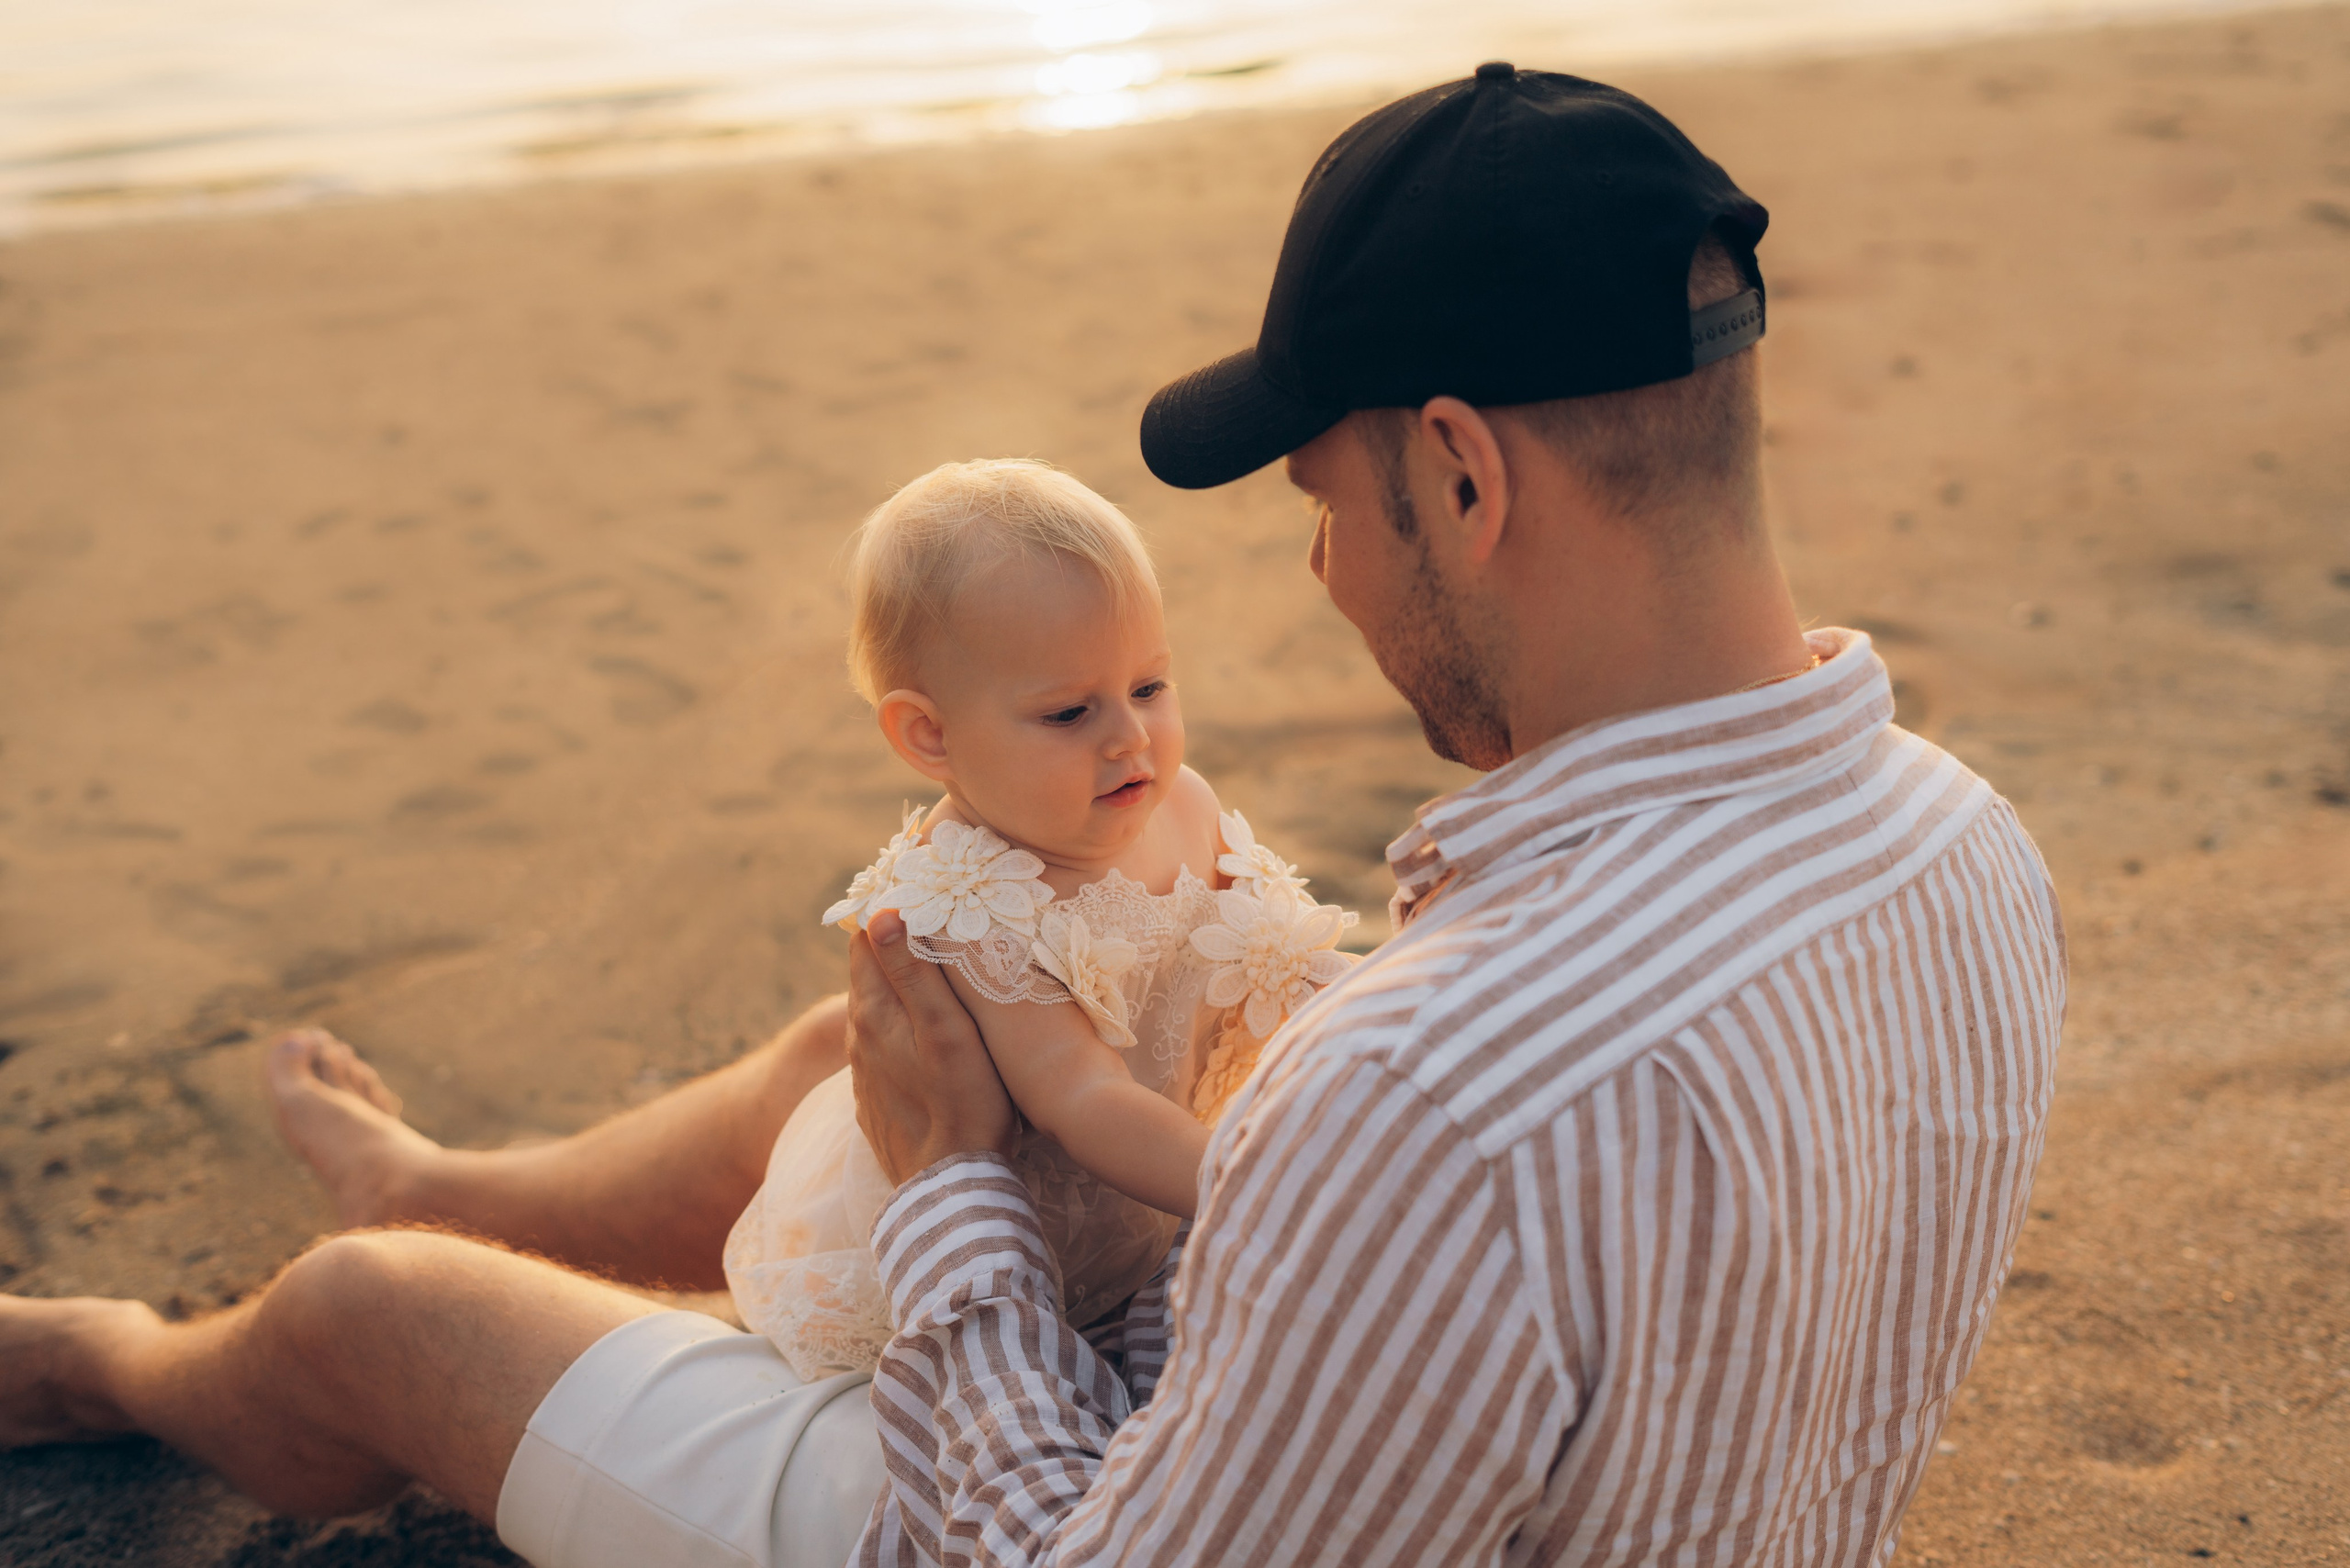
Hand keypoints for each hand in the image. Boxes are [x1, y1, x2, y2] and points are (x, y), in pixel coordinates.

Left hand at [847, 909, 1018, 1184]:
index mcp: (872, 1011)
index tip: (920, 896)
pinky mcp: (876, 1098)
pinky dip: (900, 1027)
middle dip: (893, 945)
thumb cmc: (962, 1102)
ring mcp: (864, 1071)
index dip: (888, 914)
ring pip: (876, 1010)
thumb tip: (882, 911)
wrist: (949, 1186)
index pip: (864, 940)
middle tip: (932, 924)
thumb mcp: (946, 1029)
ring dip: (898, 988)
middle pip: (868, 972)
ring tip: (934, 973)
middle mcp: (857, 1037)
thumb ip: (913, 971)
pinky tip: (927, 1034)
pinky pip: (883, 1046)